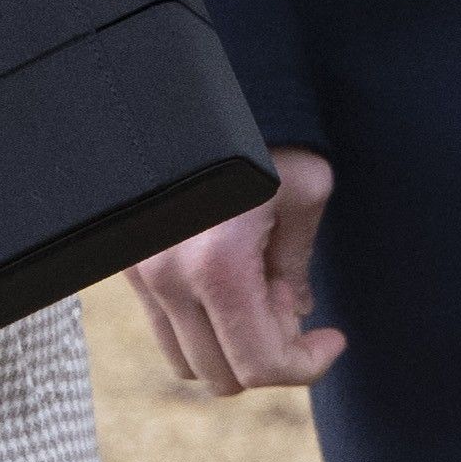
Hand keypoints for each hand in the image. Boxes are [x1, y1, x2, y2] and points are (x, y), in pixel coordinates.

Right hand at [126, 143, 344, 392]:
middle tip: (291, 300)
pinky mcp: (127, 261)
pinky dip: (201, 322)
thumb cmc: (263, 131)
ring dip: (231, 344)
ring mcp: (141, 271)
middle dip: (268, 351)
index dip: (307, 364)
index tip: (333, 339)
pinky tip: (227, 276)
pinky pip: (164, 325)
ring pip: (187, 360)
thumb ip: (297, 263)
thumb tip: (295, 312)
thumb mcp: (304, 190)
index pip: (260, 365)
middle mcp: (169, 277)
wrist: (192, 86)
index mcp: (218, 265)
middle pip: (222, 375)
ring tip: (259, 285)